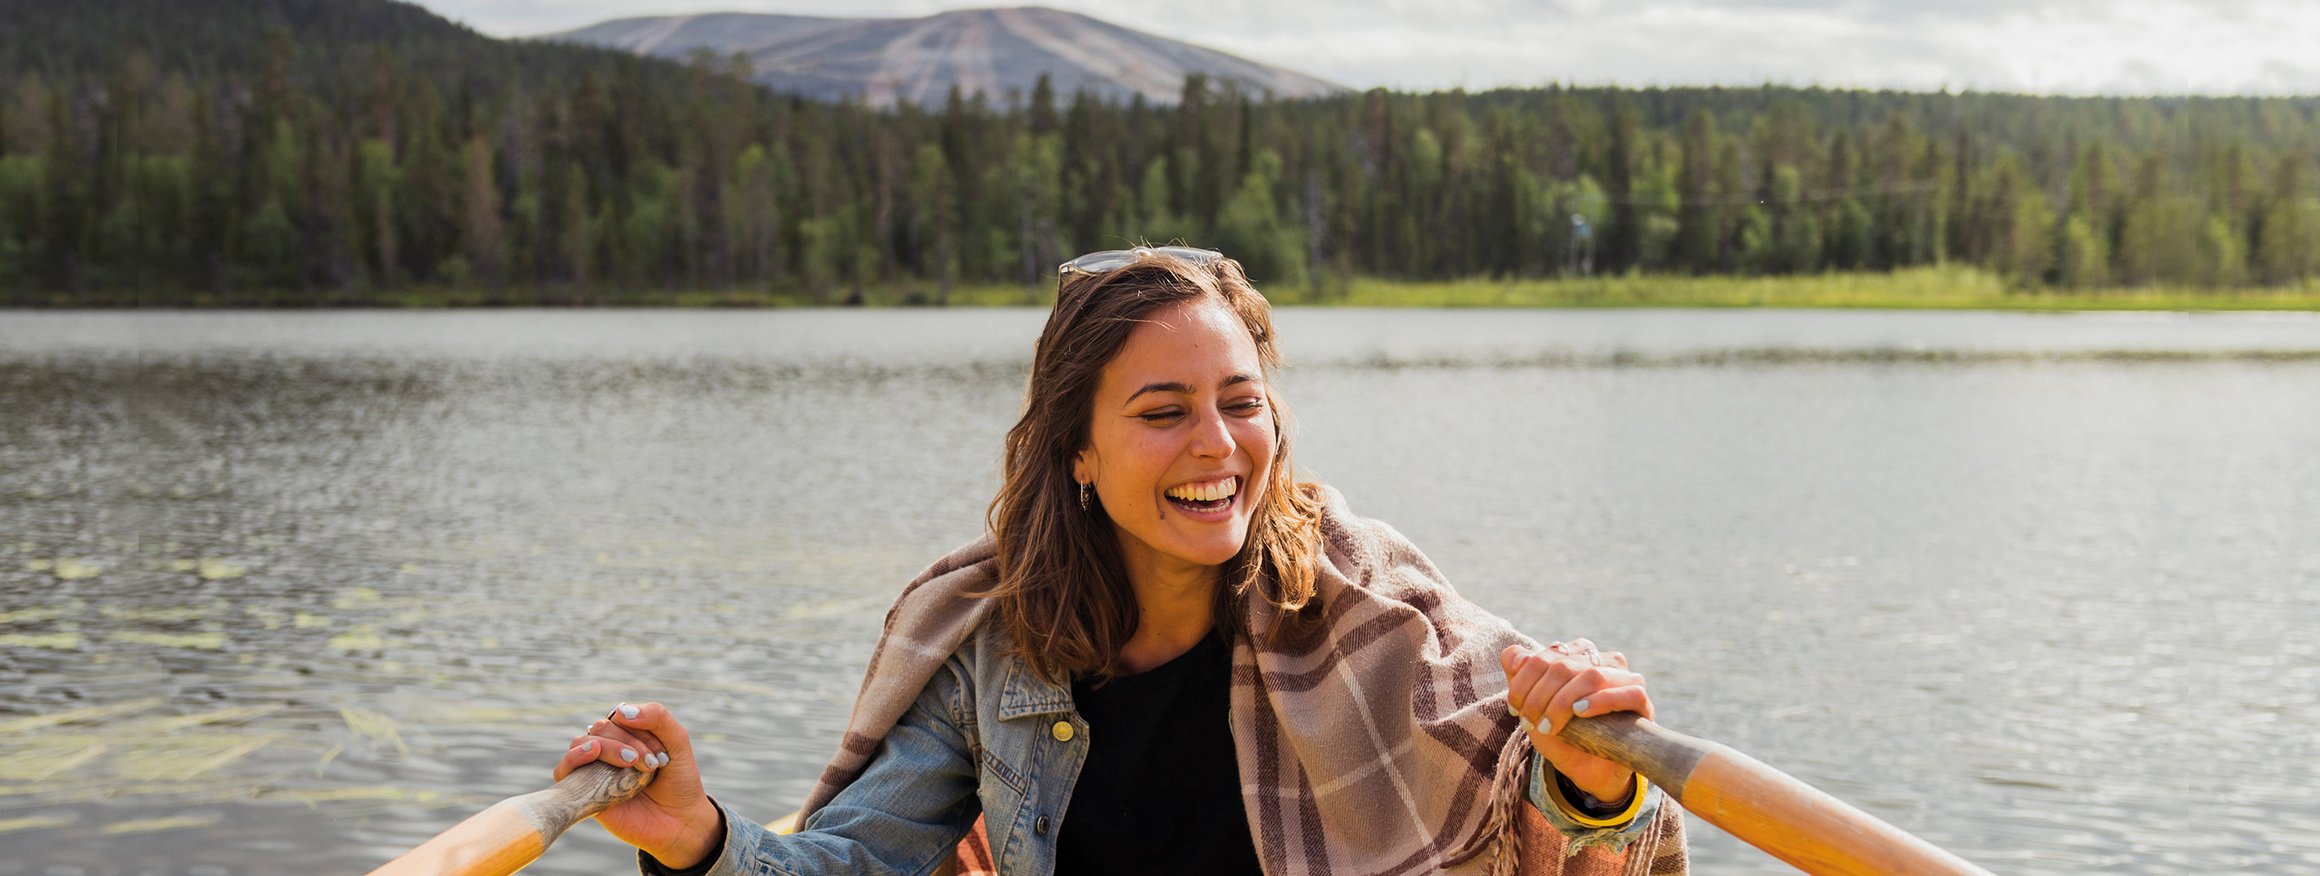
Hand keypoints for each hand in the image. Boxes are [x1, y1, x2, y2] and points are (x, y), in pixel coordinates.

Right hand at [554, 701, 721, 867]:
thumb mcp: (677, 742)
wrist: (678, 821)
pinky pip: (564, 770)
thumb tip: (620, 710)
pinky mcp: (583, 793)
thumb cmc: (678, 780)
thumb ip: (657, 717)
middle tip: (651, 764)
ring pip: (583, 743)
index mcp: (626, 734)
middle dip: (627, 740)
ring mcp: (593, 770)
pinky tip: (593, 753)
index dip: (638, 727)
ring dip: (608, 747)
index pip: (619, 715)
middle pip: (601, 728)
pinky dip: (574, 757)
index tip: (663, 754)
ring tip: (632, 763)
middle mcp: (606, 749)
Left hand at [1499, 640, 1652, 803]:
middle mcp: (1603, 661)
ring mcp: (1625, 679)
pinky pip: (1628, 692)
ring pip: (1592, 675)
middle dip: (1539, 695)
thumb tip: (1512, 655)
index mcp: (1578, 655)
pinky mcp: (1642, 702)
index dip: (1524, 679)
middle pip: (1565, 664)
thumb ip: (1519, 680)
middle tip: (1530, 722)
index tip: (1513, 707)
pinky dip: (1601, 701)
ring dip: (1562, 702)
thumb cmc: (1563, 736)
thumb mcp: (1534, 711)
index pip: (1547, 655)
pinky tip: (1580, 712)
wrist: (1590, 771)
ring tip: (1548, 725)